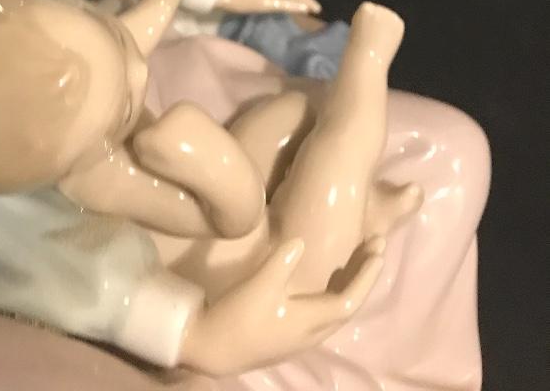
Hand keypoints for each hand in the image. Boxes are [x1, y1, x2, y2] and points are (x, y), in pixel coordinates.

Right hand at [179, 234, 385, 374]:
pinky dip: (333, 293)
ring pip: (336, 311)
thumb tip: (301, 241)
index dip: (366, 277)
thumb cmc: (238, 317)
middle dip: (364, 276)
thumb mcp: (258, 286)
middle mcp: (312, 333)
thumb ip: (281, 263)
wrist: (212, 348)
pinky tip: (326, 282)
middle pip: (348, 306)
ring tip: (357, 260)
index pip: (349, 300)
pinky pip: (323, 314)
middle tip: (375, 247)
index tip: (378, 252)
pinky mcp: (290, 335)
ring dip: (350, 284)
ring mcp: (301, 337)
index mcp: (309, 321)